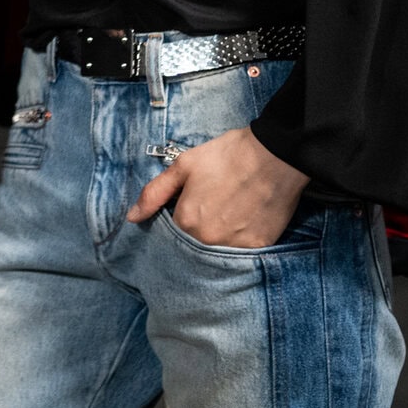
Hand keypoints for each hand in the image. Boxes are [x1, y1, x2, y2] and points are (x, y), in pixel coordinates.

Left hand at [126, 126, 309, 248]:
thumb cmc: (227, 156)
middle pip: (195, 241)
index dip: (182, 212)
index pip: (174, 229)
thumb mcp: (183, 166)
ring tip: (231, 209)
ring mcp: (235, 246)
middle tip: (216, 203)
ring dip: (220, 234)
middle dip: (200, 225)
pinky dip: (240, 238)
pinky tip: (246, 217)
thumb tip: (132, 217)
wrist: (275, 156)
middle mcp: (208, 240)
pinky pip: (242, 251)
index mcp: (186, 221)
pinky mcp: (260, 247)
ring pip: (218, 248)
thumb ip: (154, 194)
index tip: (195, 200)